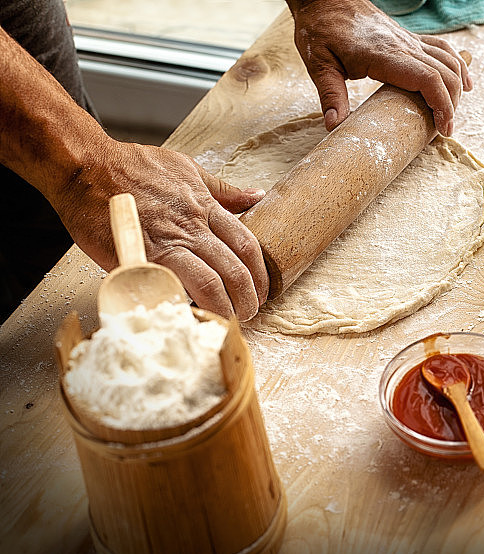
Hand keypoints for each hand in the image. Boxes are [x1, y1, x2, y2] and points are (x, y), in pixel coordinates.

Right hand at [51, 141, 268, 320]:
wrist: (85, 167)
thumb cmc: (132, 167)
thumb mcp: (188, 168)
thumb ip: (223, 189)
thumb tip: (256, 196)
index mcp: (205, 208)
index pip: (247, 246)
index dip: (259, 273)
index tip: (261, 289)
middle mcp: (191, 228)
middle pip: (235, 270)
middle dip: (248, 297)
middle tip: (250, 312)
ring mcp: (166, 245)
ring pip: (210, 283)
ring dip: (224, 307)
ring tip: (229, 320)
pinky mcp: (140, 258)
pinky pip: (170, 288)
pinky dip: (185, 306)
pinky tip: (192, 316)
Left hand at [288, 0, 471, 135]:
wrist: (328, 0)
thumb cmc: (322, 30)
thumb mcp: (319, 63)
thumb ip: (330, 95)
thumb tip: (335, 126)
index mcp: (385, 54)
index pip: (427, 78)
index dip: (442, 104)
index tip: (444, 128)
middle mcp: (404, 45)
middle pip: (445, 73)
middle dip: (452, 104)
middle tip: (445, 130)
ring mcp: (410, 40)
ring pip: (448, 62)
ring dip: (457, 87)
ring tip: (451, 114)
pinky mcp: (410, 39)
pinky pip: (443, 50)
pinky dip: (458, 66)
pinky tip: (465, 82)